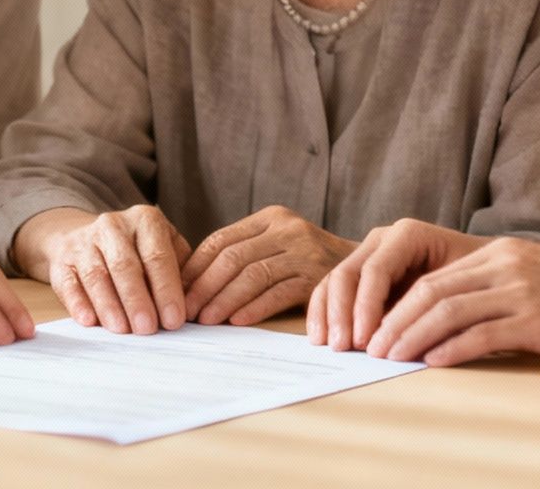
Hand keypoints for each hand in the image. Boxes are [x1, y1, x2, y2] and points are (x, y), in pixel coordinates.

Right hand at [29, 205, 191, 334]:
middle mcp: (113, 225)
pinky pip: (68, 283)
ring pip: (97, 275)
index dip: (166, 289)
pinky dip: (78, 303)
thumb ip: (180, 272)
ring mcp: (84, 241)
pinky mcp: (61, 261)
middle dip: (137, 300)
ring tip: (122, 330)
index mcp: (145, 220)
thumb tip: (192, 306)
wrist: (89, 238)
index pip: (157, 256)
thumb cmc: (138, 252)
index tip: (174, 319)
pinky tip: (89, 321)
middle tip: (148, 328)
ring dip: (110, 305)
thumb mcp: (165, 249)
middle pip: (125, 265)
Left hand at [181, 206, 353, 326]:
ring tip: (206, 320)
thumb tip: (189, 283)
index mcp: (270, 218)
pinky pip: (278, 293)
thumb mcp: (276, 244)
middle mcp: (287, 229)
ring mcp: (304, 252)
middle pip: (233, 257)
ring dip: (224, 300)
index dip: (195, 267)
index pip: (221, 240)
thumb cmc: (306, 261)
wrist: (363, 269)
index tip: (176, 291)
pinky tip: (237, 321)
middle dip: (204, 287)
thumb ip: (243, 254)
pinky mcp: (318, 276)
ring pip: (253, 276)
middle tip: (186, 311)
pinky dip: (254, 308)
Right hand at [308, 218, 487, 351]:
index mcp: (408, 235)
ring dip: (328, 315)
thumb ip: (434, 308)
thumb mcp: (463, 288)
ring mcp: (367, 254)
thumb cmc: (475, 280)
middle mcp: (382, 240)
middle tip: (343, 348)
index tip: (364, 342)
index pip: (376, 270)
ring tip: (331, 348)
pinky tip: (321, 338)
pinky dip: (323, 313)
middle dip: (342, 313)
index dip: (365, 307)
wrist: (481, 271)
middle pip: (348, 273)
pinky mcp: (359, 274)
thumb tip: (404, 343)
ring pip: (334, 280)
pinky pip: (331, 289)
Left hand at [363, 238, 539, 366]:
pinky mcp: (535, 320)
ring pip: (449, 312)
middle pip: (433, 293)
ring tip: (393, 358)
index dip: (398, 306)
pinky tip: (433, 362)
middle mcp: (505, 266)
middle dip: (396, 322)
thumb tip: (431, 316)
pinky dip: (452, 349)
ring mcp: (521, 292)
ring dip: (413, 337)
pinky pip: (483, 334)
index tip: (376, 330)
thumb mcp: (522, 278)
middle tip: (374, 348)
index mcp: (496, 253)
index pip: (434, 279)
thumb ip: (482, 288)